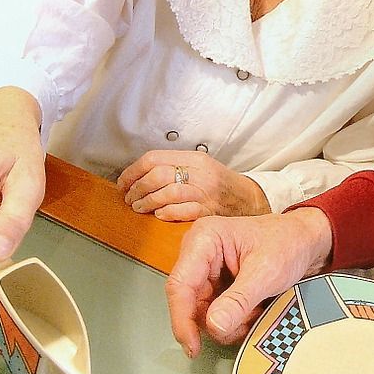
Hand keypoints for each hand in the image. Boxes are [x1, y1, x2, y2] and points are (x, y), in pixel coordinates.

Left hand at [117, 151, 268, 220]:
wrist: (249, 200)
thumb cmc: (221, 185)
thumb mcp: (201, 167)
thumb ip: (175, 166)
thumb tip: (140, 174)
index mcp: (195, 159)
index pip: (154, 158)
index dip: (133, 171)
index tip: (124, 182)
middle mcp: (200, 173)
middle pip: (157, 175)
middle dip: (137, 188)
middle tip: (130, 198)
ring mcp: (205, 192)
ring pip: (167, 193)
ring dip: (147, 202)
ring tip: (139, 207)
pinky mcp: (209, 211)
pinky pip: (182, 211)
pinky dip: (166, 213)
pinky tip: (160, 215)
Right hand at [165, 209, 332, 356]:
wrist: (306, 241)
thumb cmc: (288, 243)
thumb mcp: (266, 272)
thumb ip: (239, 300)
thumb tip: (214, 326)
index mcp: (204, 239)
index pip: (180, 285)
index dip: (182, 319)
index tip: (193, 345)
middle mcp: (199, 255)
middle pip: (191, 304)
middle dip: (219, 321)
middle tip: (250, 318)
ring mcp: (207, 272)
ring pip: (204, 314)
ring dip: (230, 323)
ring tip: (257, 310)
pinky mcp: (217, 286)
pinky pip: (216, 315)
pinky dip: (235, 321)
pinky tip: (254, 311)